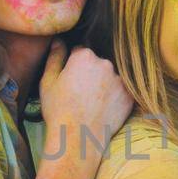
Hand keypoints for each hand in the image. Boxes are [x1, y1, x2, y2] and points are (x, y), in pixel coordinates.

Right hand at [38, 40, 133, 157]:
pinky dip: (114, 98)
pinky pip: (121, 92)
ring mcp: (120, 80)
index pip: (80, 53)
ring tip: (91, 104)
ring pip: (110, 78)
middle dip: (90, 74)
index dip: (73, 67)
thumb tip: (58, 41)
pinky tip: (103, 110)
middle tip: (80, 95)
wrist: (78, 138)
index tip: (70, 81)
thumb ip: (55, 57)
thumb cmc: (58, 110)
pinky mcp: (129, 96)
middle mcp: (105, 63)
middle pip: (97, 64)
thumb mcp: (48, 81)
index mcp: (84, 56)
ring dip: (104, 85)